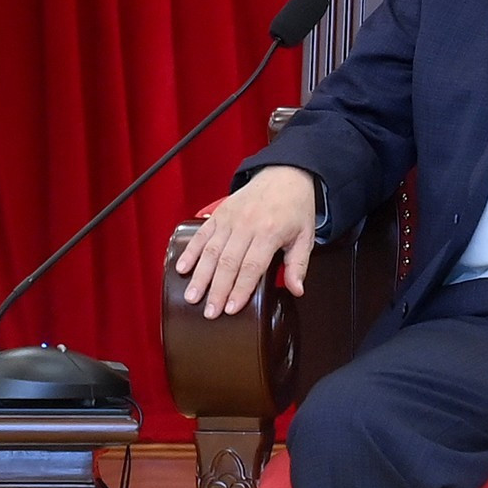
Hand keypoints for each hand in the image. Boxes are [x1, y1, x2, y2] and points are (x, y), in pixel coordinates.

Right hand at [175, 165, 317, 316]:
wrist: (285, 174)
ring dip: (200, 276)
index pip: (252, 267)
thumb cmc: (295, 207)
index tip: (231, 309)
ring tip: (191, 297)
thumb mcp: (305, 236)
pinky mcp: (220, 213)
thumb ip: (299, 265)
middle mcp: (248, 224)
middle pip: (228, 262)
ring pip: (211, 250)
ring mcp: (231, 218)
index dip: (240, 289)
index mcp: (270, 231)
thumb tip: (297, 290)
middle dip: (217, 290)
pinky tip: (182, 268)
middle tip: (209, 312)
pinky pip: (202, 234)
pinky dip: (191, 251)